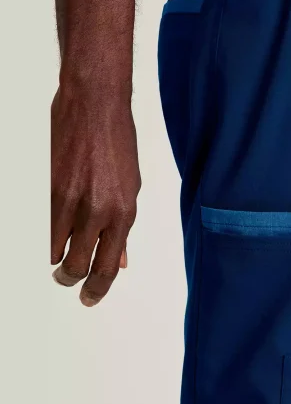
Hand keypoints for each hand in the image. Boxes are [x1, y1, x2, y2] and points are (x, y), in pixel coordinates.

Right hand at [51, 84, 140, 305]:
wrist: (94, 105)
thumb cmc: (117, 140)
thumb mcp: (131, 185)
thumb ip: (122, 225)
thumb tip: (121, 257)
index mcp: (122, 211)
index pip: (108, 266)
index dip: (98, 288)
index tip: (91, 298)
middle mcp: (96, 210)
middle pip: (76, 267)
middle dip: (72, 281)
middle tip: (70, 282)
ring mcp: (69, 201)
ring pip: (55, 251)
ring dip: (58, 260)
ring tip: (62, 259)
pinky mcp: (47, 189)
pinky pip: (46, 227)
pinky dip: (50, 237)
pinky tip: (56, 236)